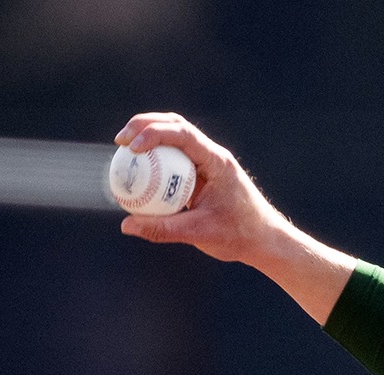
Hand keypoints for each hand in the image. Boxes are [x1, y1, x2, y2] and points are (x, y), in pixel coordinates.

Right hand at [114, 113, 282, 263]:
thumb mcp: (199, 233)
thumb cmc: (239, 235)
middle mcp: (212, 156)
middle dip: (144, 126)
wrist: (264, 240)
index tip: (131, 147)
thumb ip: (163, 228)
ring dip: (148, 139)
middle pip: (176, 126)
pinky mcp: (201, 175)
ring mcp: (206, 164)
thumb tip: (126, 225)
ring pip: (174, 140)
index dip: (154, 133)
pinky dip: (155, 162)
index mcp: (217, 162)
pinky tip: (136, 174)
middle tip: (119, 141)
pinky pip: (174, 162)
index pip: (184, 135)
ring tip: (122, 151)